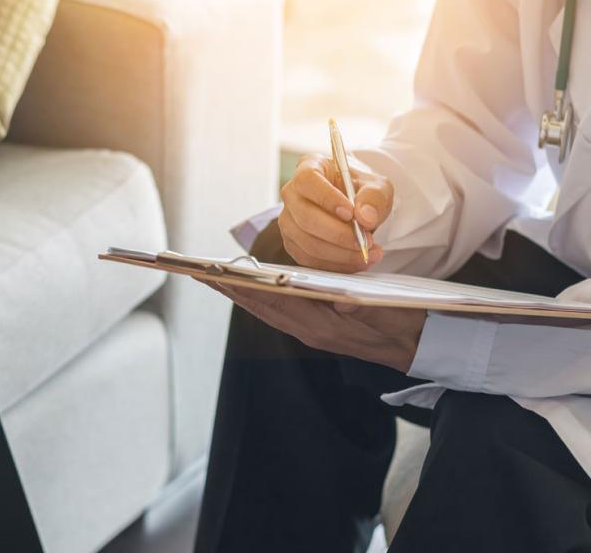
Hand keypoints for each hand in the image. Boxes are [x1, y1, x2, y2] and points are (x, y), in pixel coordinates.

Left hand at [210, 282, 425, 371]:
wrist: (421, 347)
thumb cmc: (403, 322)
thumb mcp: (379, 308)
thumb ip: (350, 302)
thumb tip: (325, 294)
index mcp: (319, 326)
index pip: (270, 300)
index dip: (241, 284)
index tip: (213, 272)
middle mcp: (309, 331)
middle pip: (260, 306)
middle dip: (230, 288)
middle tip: (199, 272)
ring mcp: (311, 333)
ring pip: (266, 310)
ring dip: (241, 294)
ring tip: (216, 278)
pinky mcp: (317, 332)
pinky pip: (279, 314)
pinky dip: (261, 300)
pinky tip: (252, 290)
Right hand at [279, 154, 393, 272]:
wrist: (356, 208)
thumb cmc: (361, 191)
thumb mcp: (377, 186)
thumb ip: (374, 197)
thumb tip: (365, 217)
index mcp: (309, 167)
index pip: (307, 181)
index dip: (327, 198)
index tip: (351, 214)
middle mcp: (292, 193)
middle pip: (305, 217)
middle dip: (338, 235)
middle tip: (366, 241)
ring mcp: (289, 220)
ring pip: (307, 242)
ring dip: (340, 254)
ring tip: (368, 253)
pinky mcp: (293, 242)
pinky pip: (309, 259)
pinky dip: (335, 265)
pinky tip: (355, 261)